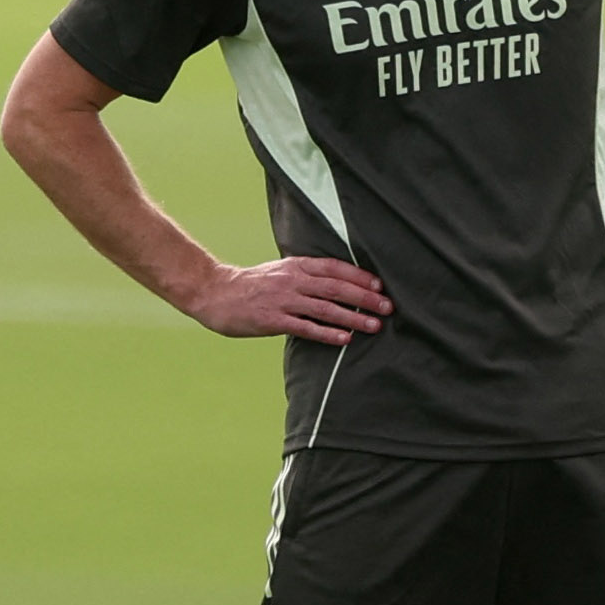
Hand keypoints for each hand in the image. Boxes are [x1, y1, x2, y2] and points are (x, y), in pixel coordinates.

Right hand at [181, 257, 390, 345]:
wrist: (216, 292)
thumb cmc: (252, 284)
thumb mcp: (281, 271)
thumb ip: (306, 275)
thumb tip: (338, 283)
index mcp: (296, 266)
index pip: (334, 268)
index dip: (359, 276)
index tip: (380, 285)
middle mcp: (292, 280)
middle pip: (336, 287)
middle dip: (365, 297)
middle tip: (388, 307)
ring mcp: (283, 300)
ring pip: (325, 308)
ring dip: (353, 317)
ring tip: (374, 325)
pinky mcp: (273, 320)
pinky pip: (305, 327)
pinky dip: (327, 333)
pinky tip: (345, 339)